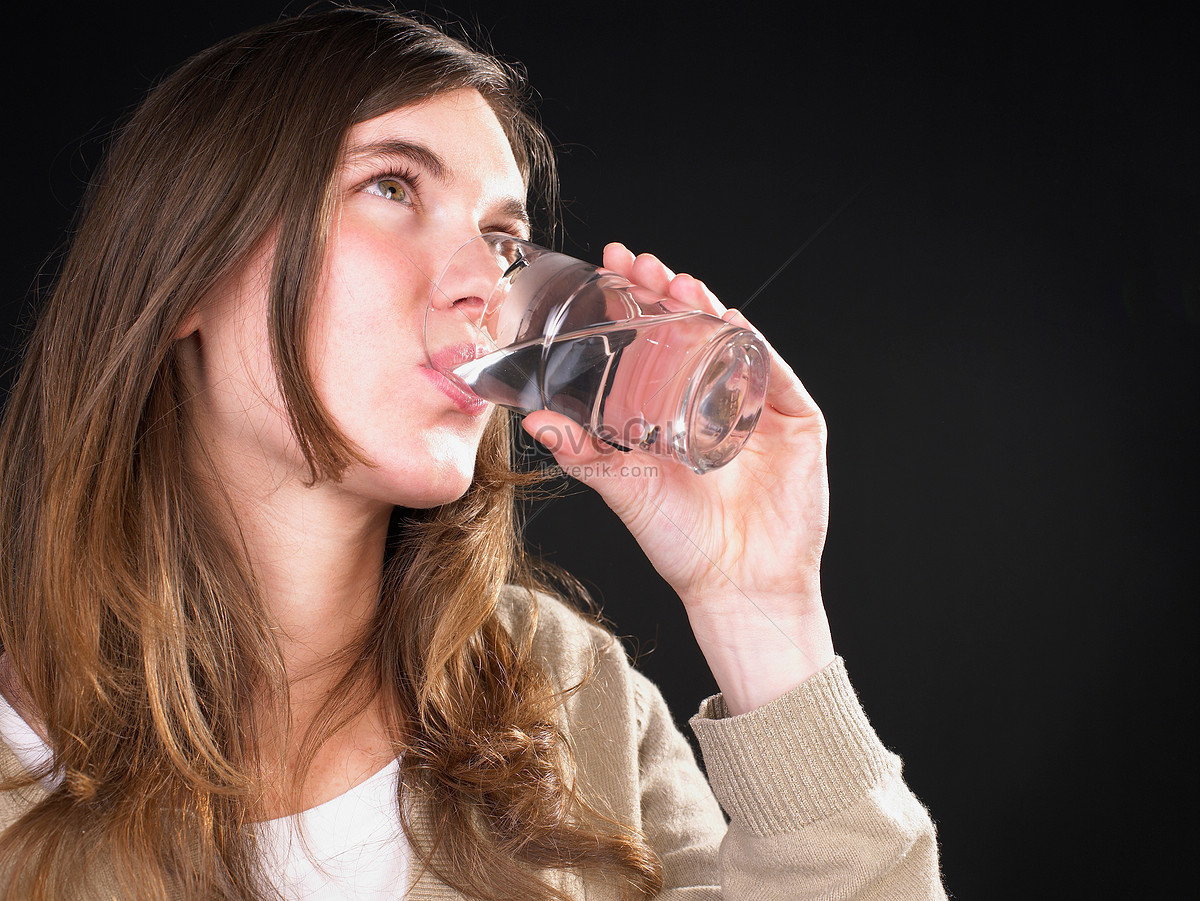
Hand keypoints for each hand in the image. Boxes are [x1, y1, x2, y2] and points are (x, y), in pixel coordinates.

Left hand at [522, 243, 835, 713]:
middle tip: (641, 264)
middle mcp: (714, 399)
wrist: (738, 584)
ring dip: (707, 306)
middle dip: (668, 290)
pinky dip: (754, 344)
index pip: (655, 339)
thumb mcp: (624, 487)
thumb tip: (533, 422)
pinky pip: (775, 373)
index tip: (611, 267)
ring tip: (678, 282)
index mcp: (673, 408)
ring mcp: (757, 407)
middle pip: (694, 329)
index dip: (636, 302)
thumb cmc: (681, 541)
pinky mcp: (795, 421)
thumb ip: (584, 453)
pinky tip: (730, 320)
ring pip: (734, 341)